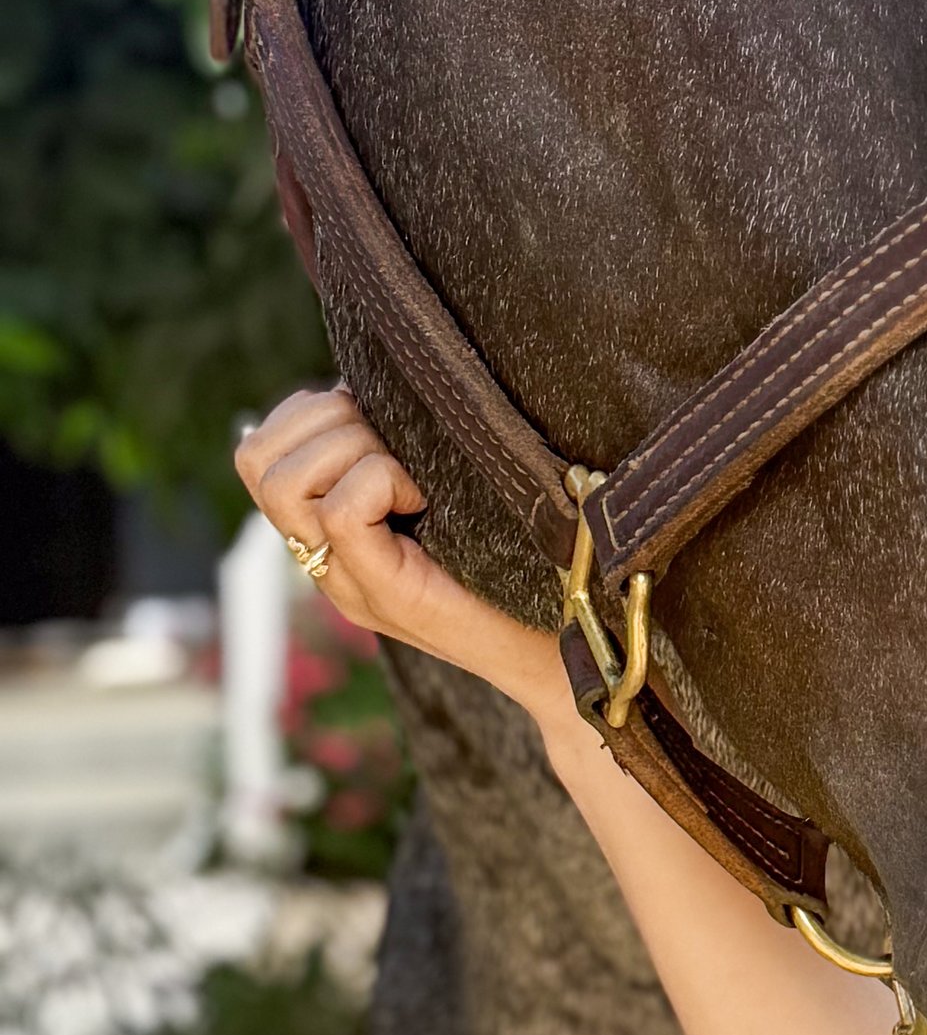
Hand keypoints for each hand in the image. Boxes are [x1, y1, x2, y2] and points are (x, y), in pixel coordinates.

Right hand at [234, 387, 566, 725]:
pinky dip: (382, 482)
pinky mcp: (387, 593)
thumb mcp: (447, 491)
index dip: (306, 412)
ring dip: (354, 449)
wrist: (561, 651)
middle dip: (326, 421)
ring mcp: (348, 581)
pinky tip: (424, 498)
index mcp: (329, 531)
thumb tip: (372, 383)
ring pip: (286, 483)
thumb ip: (400, 452)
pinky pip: (341, 513)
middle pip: (257, 460)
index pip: (256, 452)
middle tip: (394, 445)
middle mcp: (324, 557)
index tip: (375, 418)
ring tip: (412, 474)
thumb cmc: (522, 561)